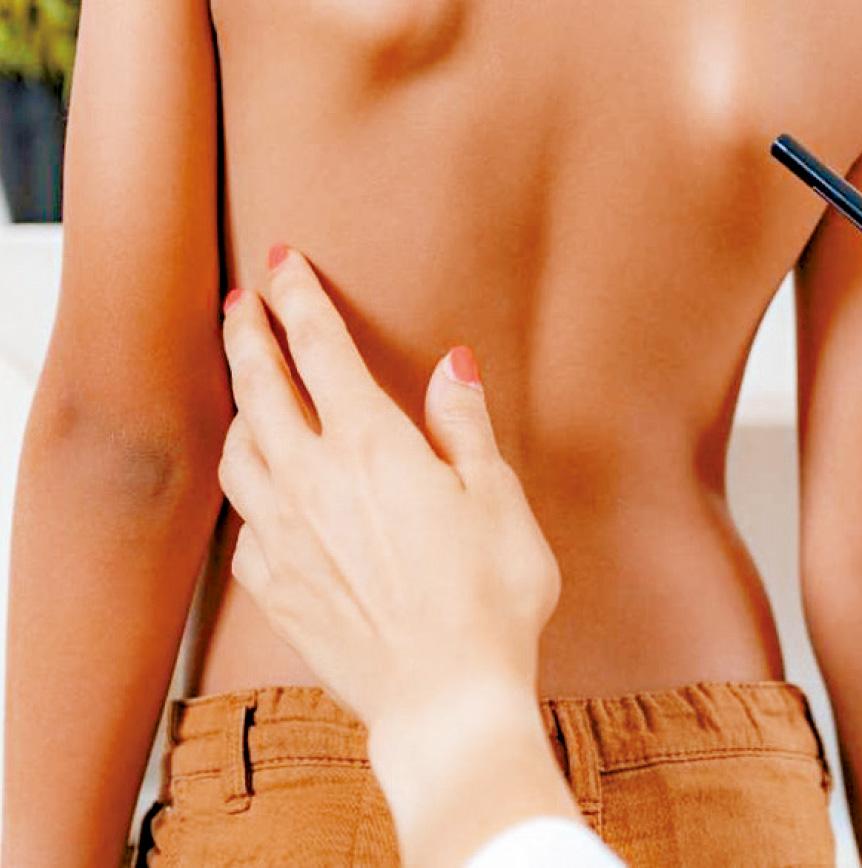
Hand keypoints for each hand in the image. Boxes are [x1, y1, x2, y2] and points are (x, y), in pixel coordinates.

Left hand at [217, 247, 577, 863]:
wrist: (446, 699)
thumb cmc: (489, 599)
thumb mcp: (498, 499)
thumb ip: (464, 426)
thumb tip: (452, 365)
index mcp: (372, 447)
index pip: (319, 349)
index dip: (297, 297)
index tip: (281, 261)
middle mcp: (314, 481)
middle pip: (258, 387)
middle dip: (243, 332)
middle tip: (234, 299)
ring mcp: (285, 536)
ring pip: (236, 451)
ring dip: (234, 407)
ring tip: (241, 389)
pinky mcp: (275, 586)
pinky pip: (243, 521)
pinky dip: (247, 489)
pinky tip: (262, 492)